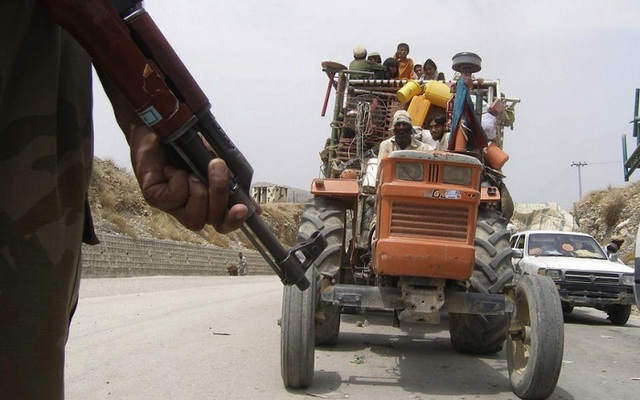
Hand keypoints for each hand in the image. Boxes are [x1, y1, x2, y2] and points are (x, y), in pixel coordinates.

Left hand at [129, 126, 253, 232]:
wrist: (162, 127)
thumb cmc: (189, 146)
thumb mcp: (218, 162)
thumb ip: (234, 184)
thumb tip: (256, 209)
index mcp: (210, 203)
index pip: (225, 223)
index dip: (235, 221)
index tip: (243, 208)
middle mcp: (193, 208)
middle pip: (214, 221)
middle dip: (219, 196)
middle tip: (217, 169)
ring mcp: (173, 206)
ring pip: (194, 219)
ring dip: (199, 192)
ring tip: (192, 171)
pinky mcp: (155, 198)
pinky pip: (175, 199)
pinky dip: (179, 180)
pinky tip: (172, 169)